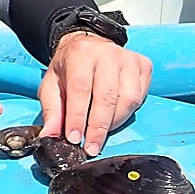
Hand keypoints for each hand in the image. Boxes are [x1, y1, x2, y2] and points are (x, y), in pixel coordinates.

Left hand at [38, 32, 152, 156]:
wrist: (90, 46)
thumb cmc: (70, 69)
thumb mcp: (51, 86)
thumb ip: (51, 111)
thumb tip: (51, 135)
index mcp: (80, 54)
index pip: (80, 89)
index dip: (78, 118)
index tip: (75, 139)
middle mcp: (106, 53)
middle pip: (107, 97)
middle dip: (98, 128)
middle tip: (91, 147)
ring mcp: (128, 58)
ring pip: (128, 99)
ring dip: (115, 122)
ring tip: (101, 132)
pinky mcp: (143, 65)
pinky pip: (141, 97)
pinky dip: (128, 113)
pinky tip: (115, 116)